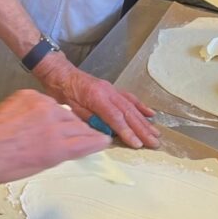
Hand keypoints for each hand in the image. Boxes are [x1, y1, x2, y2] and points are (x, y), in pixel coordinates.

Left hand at [0, 90, 109, 185]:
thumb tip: (66, 145)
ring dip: (59, 118)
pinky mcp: (29, 95)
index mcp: (60, 147)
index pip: (90, 140)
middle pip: (79, 124)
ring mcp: (42, 106)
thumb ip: (58, 152)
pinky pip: (42, 101)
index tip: (101, 140)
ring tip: (46, 128)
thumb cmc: (2, 167)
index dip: (96, 140)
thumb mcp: (38, 166)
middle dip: (80, 130)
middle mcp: (56, 124)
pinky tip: (28, 118)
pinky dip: (40, 109)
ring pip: (61, 111)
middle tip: (75, 135)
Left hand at [36, 56, 159, 149]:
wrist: (61, 74)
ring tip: (156, 133)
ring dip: (145, 122)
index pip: (116, 118)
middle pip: (129, 113)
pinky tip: (151, 114)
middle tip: (155, 143)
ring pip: (132, 107)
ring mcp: (112, 90)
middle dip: (143, 130)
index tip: (138, 144)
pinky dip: (141, 106)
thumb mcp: (72, 109)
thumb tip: (107, 133)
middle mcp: (109, 92)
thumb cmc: (63, 93)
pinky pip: (129, 98)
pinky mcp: (113, 89)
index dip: (128, 132)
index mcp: (97, 97)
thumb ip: (90, 120)